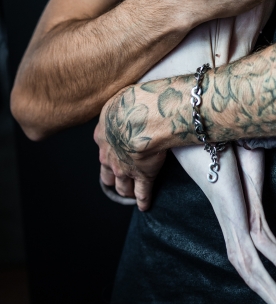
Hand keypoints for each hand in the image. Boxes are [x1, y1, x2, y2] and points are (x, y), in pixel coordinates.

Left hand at [94, 76, 195, 210]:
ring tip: (130, 194)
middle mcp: (109, 155)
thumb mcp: (119, 98)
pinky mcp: (143, 176)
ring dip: (126, 190)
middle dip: (111, 178)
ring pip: (122, 186)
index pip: (103, 149)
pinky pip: (142, 193)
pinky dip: (143, 200)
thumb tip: (127, 101)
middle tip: (116, 181)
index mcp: (103, 135)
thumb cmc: (134, 101)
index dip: (108, 153)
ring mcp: (125, 169)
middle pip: (108, 173)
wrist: (144, 116)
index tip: (112, 155)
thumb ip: (120, 105)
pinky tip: (144, 205)